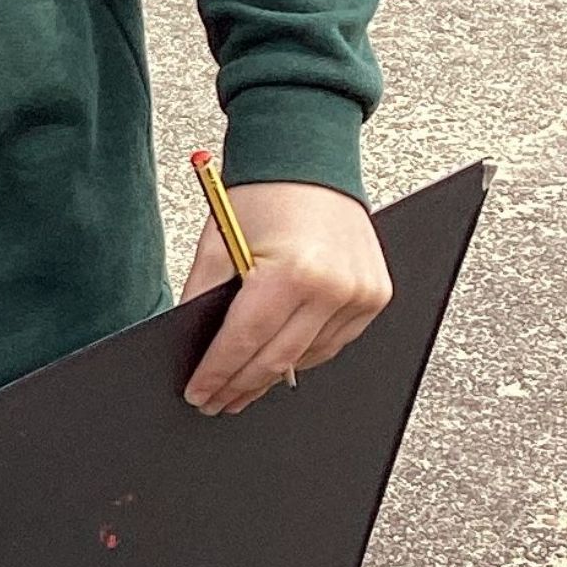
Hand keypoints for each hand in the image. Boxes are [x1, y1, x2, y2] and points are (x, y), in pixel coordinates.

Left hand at [180, 176, 391, 413]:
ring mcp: (360, 294)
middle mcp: (334, 287)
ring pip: (308, 357)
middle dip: (240, 385)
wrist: (311, 163)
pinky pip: (334, 342)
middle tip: (213, 402)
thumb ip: (202, 298)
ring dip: (271, 376)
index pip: (244, 341)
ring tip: (240, 389)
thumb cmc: (264, 196)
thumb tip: (191, 346)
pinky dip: (304, 355)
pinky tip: (278, 363)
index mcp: (292, 272)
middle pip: (277, 358)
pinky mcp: (375, 295)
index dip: (217, 374)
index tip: (198, 393)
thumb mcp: (219, 244)